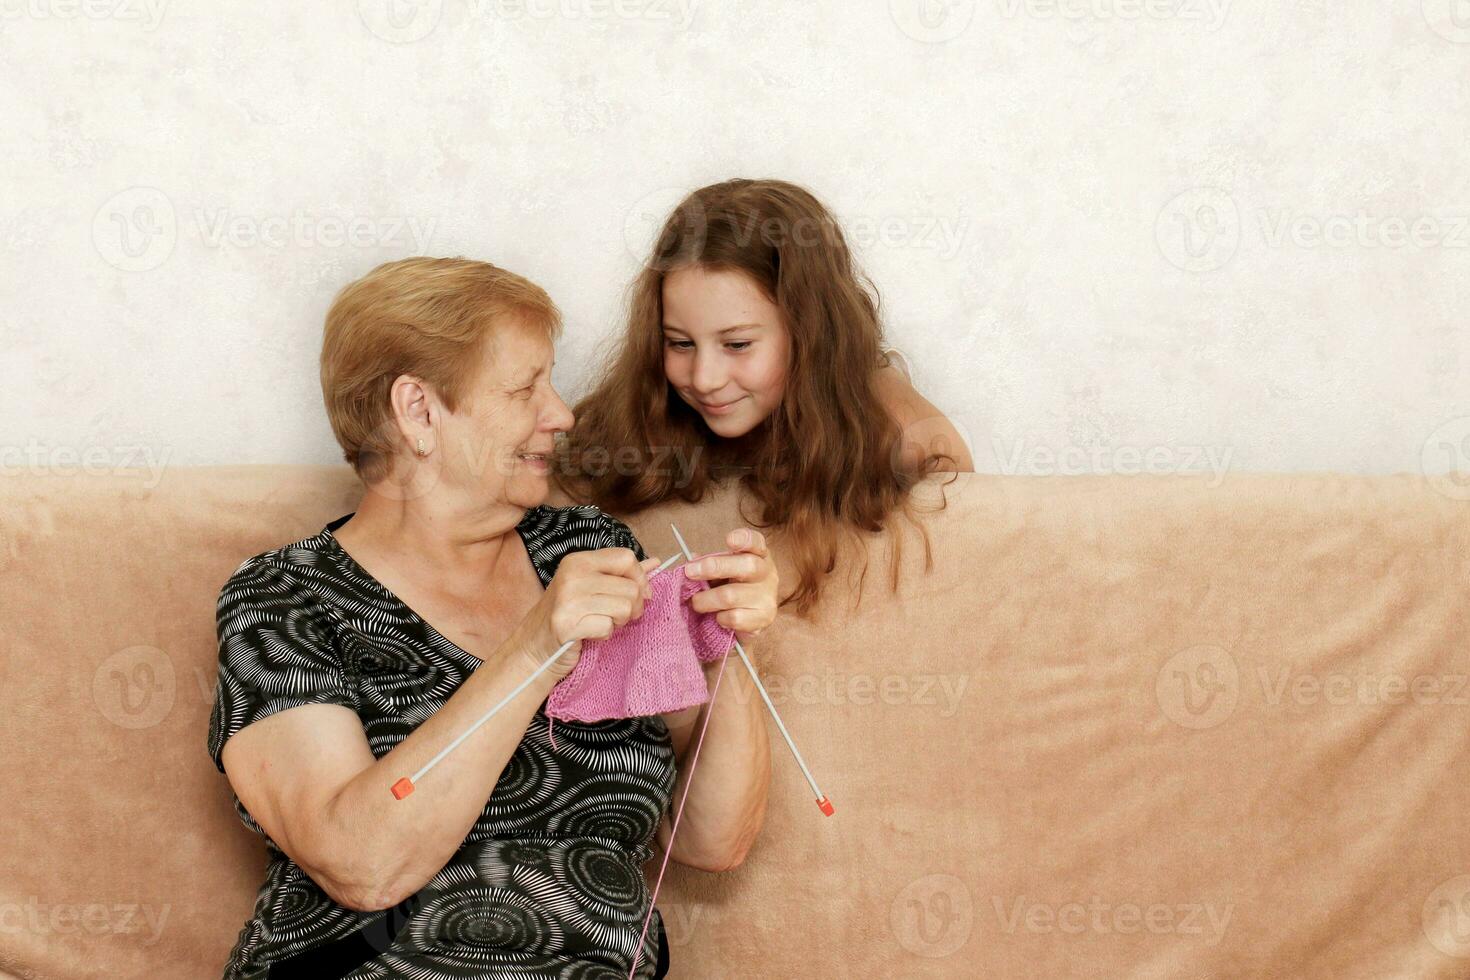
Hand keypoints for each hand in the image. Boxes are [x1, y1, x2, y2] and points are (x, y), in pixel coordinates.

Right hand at [512, 548, 661, 677]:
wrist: (534, 648)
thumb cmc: (567, 617)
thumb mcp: (591, 588)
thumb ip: (622, 575)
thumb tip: (655, 563)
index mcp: (579, 560)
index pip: (626, 557)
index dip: (640, 578)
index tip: (640, 594)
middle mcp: (572, 574)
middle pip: (630, 586)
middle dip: (633, 607)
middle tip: (618, 616)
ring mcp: (568, 598)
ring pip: (624, 607)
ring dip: (618, 621)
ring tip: (602, 623)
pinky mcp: (566, 624)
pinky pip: (607, 627)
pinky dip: (604, 635)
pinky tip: (589, 634)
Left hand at [683, 527, 777, 642]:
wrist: (751, 617)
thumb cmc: (734, 586)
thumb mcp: (723, 569)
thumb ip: (709, 562)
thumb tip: (692, 560)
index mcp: (758, 555)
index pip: (756, 542)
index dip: (744, 539)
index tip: (729, 540)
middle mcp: (767, 573)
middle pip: (747, 565)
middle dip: (714, 567)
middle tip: (690, 572)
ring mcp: (767, 597)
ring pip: (731, 596)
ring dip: (706, 600)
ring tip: (697, 602)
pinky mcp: (763, 619)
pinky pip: (734, 618)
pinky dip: (720, 618)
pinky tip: (719, 617)